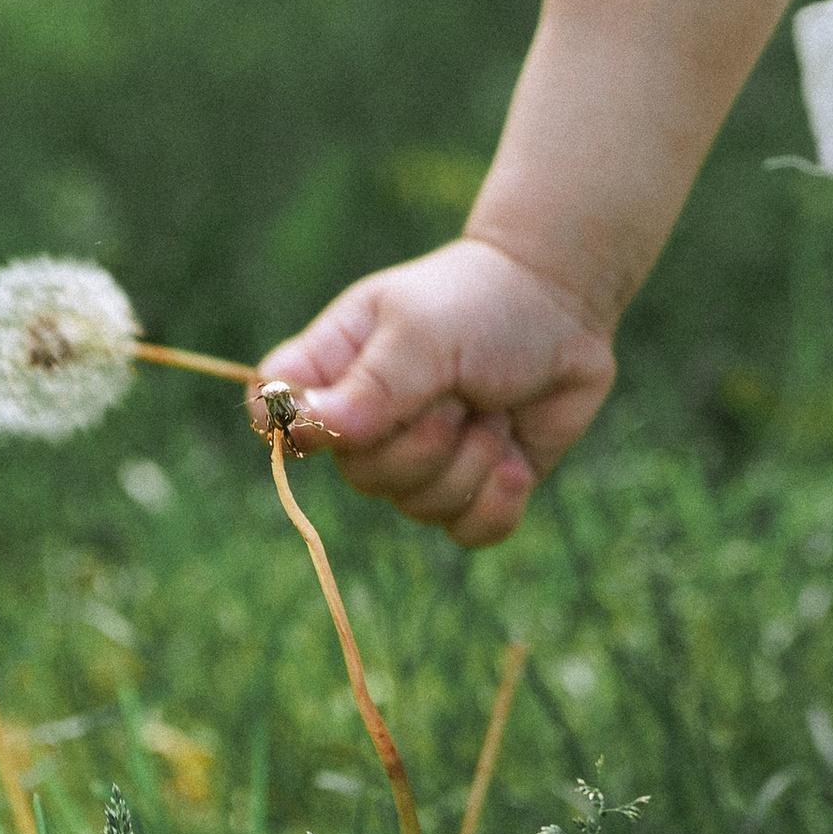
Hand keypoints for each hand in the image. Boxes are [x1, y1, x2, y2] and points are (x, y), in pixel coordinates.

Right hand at [250, 237, 613, 549]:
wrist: (560, 305)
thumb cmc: (479, 303)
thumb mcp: (423, 332)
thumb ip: (372, 384)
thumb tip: (307, 430)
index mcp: (334, 369)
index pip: (272, 411)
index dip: (293, 427)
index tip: (342, 414)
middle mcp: (367, 422)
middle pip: (361, 476)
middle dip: (424, 440)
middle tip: (459, 391)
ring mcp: (420, 460)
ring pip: (419, 507)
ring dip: (472, 457)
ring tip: (492, 406)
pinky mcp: (472, 487)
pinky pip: (467, 531)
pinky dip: (498, 499)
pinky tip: (515, 458)